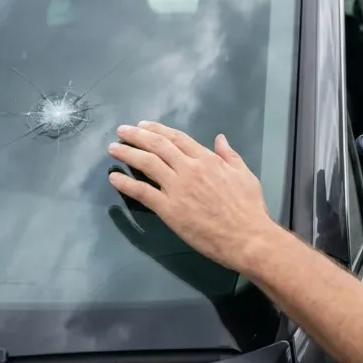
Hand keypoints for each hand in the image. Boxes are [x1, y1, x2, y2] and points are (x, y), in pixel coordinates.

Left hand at [107, 121, 279, 272]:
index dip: (157, 129)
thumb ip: (229, 155)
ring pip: (146, 163)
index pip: (177, 138)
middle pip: (157, 146)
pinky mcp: (169, 209)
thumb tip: (220, 138)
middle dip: (136, 136)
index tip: (143, 125)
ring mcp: (177, 188)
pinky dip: (125, 183)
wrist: (247, 237)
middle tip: (121, 131)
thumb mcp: (244, 174)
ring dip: (127, 153)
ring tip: (113, 149)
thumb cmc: (249, 208)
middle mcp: (189, 169)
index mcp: (207, 159)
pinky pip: (142, 192)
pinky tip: (114, 178)